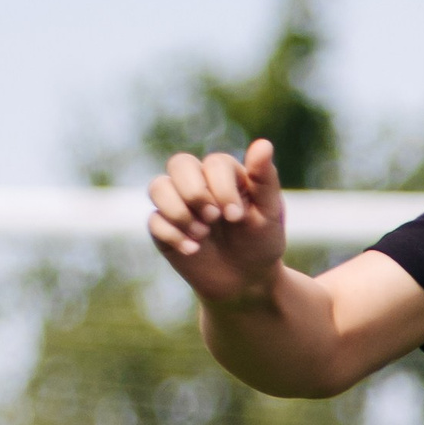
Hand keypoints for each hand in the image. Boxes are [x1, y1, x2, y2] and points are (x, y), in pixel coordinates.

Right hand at [146, 137, 288, 300]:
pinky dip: (173, 235)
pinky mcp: (163, 226)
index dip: (222, 188)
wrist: (246, 281)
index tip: (237, 217)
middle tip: (214, 219)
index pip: (214, 163)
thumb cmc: (262, 242)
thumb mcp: (270, 213)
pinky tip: (193, 250)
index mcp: (225, 173)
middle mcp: (197, 182)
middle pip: (179, 164)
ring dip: (180, 212)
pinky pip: (154, 220)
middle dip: (195, 193)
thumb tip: (264, 144)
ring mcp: (177, 203)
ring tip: (202, 235)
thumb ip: (265, 178)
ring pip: (158, 187)